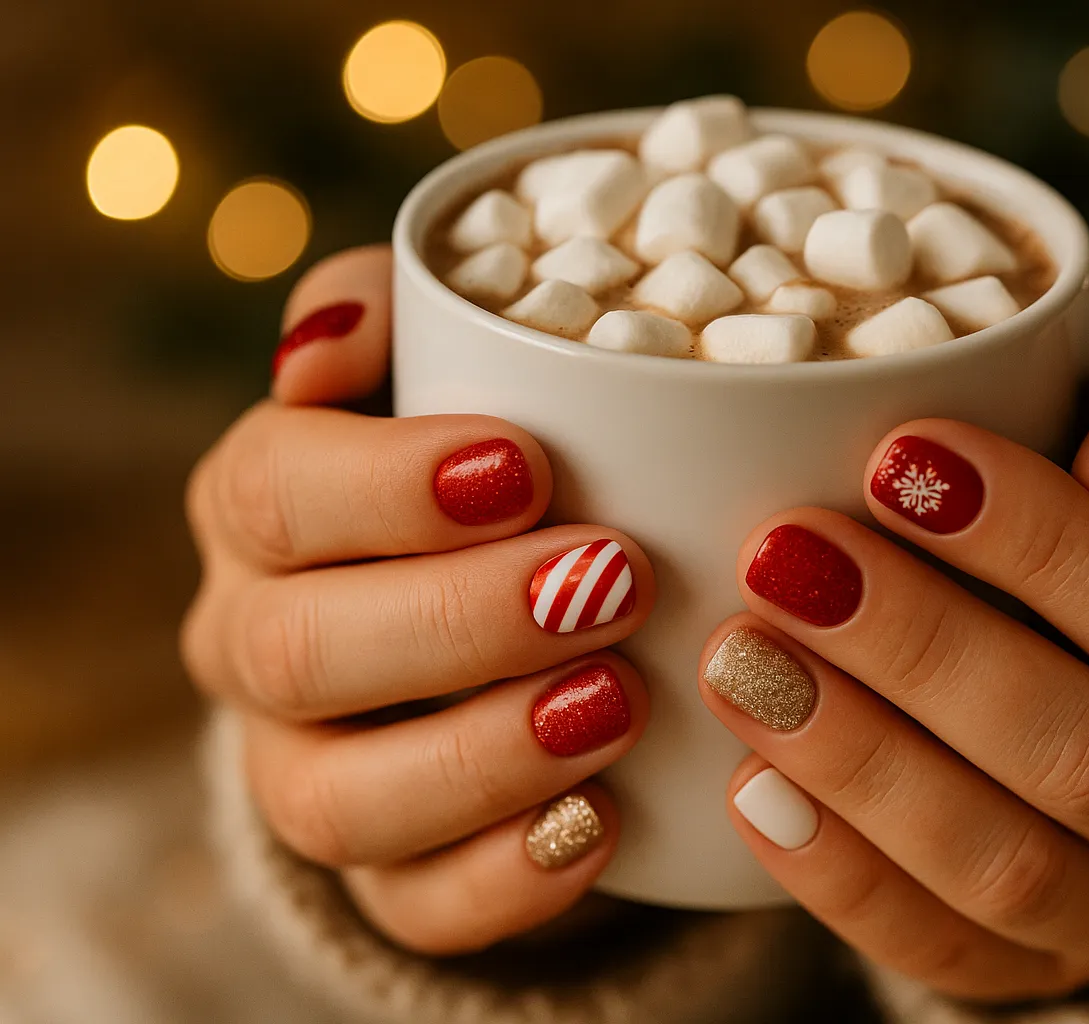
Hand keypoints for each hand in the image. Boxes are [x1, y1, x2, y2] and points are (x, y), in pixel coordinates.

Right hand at [183, 247, 655, 953]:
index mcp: (262, 506)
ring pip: (343, 801)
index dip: (389, 487)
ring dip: (483, 757)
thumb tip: (328, 339)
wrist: (472, 615)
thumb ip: (400, 314)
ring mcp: (309, 770)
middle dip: (459, 619)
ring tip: (616, 702)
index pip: (275, 492)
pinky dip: (505, 877)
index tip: (527, 467)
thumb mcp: (442, 363)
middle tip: (610, 582)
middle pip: (303, 651)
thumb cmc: (475, 461)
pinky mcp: (386, 871)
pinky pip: (413, 904)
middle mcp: (259, 644)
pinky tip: (603, 823)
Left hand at [699, 364, 1088, 999]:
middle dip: (920, 649)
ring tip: (742, 659)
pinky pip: (938, 948)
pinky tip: (751, 781)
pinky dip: (836, 871)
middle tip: (788, 556)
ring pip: (1004, 867)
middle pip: (1085, 755)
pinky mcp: (1035, 971)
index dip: (1041, 548)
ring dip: (859, 760)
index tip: (899, 459)